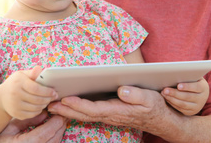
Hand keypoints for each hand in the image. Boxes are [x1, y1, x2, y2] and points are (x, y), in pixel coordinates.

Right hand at [0, 66, 58, 119]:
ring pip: (36, 108)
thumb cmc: (16, 83)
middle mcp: (15, 94)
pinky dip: (38, 110)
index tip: (54, 92)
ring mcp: (15, 105)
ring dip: (44, 104)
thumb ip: (32, 73)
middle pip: (37, 99)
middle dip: (48, 98)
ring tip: (47, 100)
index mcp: (19, 83)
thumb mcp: (22, 75)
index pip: (36, 88)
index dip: (47, 91)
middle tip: (54, 96)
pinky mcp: (16, 114)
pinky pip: (32, 114)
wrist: (1, 97)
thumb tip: (40, 69)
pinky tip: (40, 106)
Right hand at [0, 111, 67, 142]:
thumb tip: (45, 114)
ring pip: (56, 142)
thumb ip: (28, 120)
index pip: (48, 131)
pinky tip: (54, 131)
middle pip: (55, 137)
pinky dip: (55, 138)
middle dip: (61, 124)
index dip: (56, 120)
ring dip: (60, 131)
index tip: (60, 111)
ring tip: (60, 120)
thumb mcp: (11, 127)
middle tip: (63, 114)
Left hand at [47, 86, 178, 133]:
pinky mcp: (109, 114)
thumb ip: (136, 95)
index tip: (65, 99)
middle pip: (84, 114)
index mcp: (118, 111)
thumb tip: (122, 89)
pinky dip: (76, 110)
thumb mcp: (150, 98)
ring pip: (84, 115)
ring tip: (52, 105)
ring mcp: (109, 116)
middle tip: (48, 104)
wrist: (161, 119)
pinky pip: (89, 114)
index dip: (79, 104)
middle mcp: (110, 115)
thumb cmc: (155, 107)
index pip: (94, 109)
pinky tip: (68, 107)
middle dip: (65, 109)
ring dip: (67, 111)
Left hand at [161, 77, 209, 115]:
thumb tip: (176, 71)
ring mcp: (197, 107)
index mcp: (203, 88)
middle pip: (187, 96)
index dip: (187, 86)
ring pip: (183, 104)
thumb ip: (188, 75)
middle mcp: (202, 99)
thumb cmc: (193, 81)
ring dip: (172, 99)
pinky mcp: (191, 112)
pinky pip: (180, 108)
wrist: (200, 94)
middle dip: (175, 93)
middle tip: (165, 90)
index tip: (178, 85)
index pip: (196, 87)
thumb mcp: (194, 77)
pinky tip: (166, 98)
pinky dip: (172, 103)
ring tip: (163, 93)